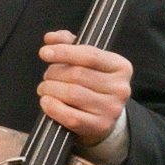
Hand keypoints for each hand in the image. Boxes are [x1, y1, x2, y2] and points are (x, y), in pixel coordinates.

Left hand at [30, 31, 135, 148]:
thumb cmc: (92, 84)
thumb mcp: (86, 61)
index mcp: (121, 67)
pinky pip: (70, 116)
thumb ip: (69, 43)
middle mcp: (120, 88)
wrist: (103, 116)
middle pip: (77, 75)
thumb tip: (50, 38)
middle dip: (53, 74)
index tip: (44, 53)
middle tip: (47, 77)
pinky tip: (47, 102)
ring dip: (50, 89)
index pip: (90, 55)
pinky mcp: (100, 126)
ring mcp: (112, 108)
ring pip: (71, 94)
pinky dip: (52, 107)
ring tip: (45, 89)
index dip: (64, 52)